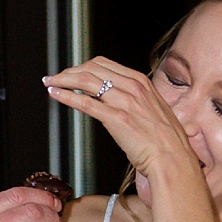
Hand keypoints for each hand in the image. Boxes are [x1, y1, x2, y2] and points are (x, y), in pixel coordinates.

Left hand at [42, 58, 197, 191]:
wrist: (171, 156)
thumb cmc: (162, 140)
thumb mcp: (150, 110)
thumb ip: (133, 101)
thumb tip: (115, 102)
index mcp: (140, 81)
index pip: (104, 64)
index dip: (83, 66)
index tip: (70, 72)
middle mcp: (132, 86)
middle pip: (92, 69)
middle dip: (69, 71)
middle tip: (54, 78)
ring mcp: (124, 101)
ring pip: (87, 81)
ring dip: (64, 80)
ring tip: (50, 83)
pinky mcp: (116, 118)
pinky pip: (86, 103)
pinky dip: (67, 97)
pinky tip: (56, 95)